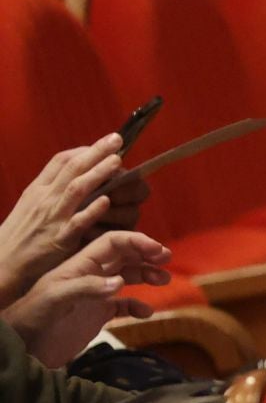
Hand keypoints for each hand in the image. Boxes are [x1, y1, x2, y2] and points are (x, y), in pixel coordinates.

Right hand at [0, 134, 129, 304]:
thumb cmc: (20, 235)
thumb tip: (75, 176)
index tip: (104, 144)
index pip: (60, 161)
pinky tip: (107, 201)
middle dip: (95, 152)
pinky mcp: (59, 239)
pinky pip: (77, 222)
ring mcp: (52, 218)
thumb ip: (51, 191)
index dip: (84, 150)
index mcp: (38, 189)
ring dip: (98, 174)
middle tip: (116, 139)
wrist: (2, 262)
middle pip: (71, 169)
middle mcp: (45, 199)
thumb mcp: (31, 206)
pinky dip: (92, 210)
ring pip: (76, 190)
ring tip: (117, 162)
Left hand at [3, 231, 170, 366]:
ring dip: (147, 275)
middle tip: (167, 259)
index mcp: (80, 265)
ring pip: (127, 277)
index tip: (158, 249)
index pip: (112, 242)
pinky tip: (145, 313)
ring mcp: (95, 295)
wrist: (23, 348)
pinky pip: (123, 305)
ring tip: (163, 280)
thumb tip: (120, 282)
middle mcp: (91, 276)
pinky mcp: (97, 315)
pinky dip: (137, 306)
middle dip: (146, 254)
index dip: (136, 241)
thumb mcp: (56, 298)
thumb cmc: (34, 318)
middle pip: (124, 256)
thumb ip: (87, 287)